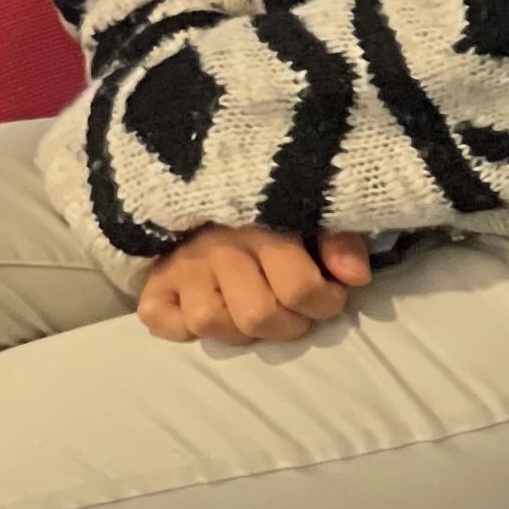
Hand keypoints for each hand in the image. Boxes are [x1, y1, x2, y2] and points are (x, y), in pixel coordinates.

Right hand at [139, 223, 376, 344]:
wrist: (198, 179)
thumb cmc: (269, 211)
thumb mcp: (312, 214)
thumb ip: (340, 239)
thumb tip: (354, 275)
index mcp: (263, 226)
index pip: (300, 288)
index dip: (324, 303)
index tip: (327, 293)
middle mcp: (218, 246)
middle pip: (257, 315)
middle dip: (285, 324)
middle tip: (289, 308)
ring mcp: (182, 264)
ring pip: (208, 321)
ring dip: (235, 329)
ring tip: (247, 312)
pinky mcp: (154, 281)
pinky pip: (160, 319)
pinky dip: (179, 325)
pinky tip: (199, 309)